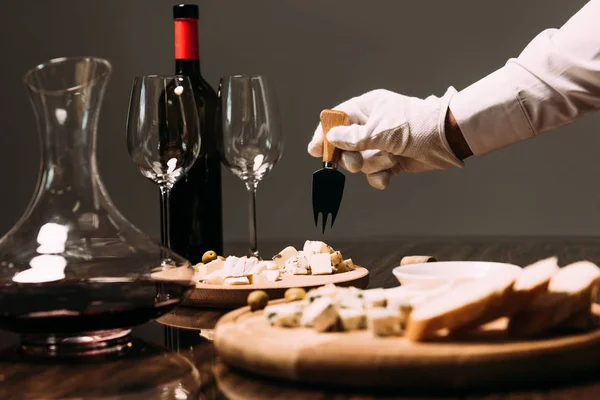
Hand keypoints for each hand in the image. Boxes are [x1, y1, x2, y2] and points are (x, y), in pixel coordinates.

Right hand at [308, 88, 464, 188]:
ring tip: (390, 159)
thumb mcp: (379, 130)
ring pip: (362, 162)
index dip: (325, 134)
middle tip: (355, 162)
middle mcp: (373, 125)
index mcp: (368, 108)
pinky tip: (389, 177)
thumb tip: (330, 137)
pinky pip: (377, 173)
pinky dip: (381, 177)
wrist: (448, 139)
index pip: (337, 119)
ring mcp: (383, 143)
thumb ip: (352, 138)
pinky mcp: (394, 160)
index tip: (316, 150)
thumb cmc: (415, 126)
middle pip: (346, 145)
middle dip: (351, 157)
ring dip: (374, 164)